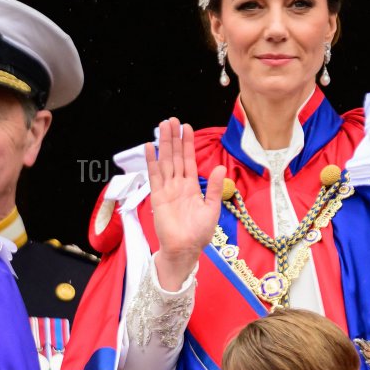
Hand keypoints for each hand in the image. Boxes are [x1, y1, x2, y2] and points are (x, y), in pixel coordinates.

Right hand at [148, 118, 225, 290]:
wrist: (185, 249)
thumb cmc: (199, 233)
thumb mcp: (212, 208)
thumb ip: (215, 187)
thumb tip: (220, 167)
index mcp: (192, 186)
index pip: (189, 160)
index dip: (187, 144)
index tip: (186, 127)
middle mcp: (178, 184)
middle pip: (175, 156)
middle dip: (173, 138)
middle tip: (171, 120)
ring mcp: (167, 189)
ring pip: (165, 161)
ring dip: (163, 144)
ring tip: (162, 126)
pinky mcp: (157, 196)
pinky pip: (154, 175)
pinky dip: (151, 161)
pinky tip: (149, 147)